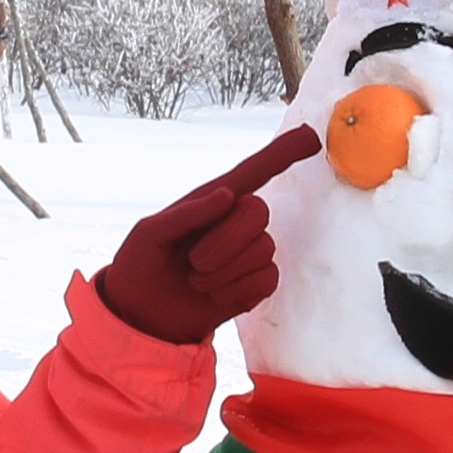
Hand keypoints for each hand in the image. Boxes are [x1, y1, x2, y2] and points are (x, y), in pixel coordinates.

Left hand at [94, 125, 320, 342]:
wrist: (142, 315)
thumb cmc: (141, 266)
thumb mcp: (149, 234)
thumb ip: (187, 213)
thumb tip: (228, 196)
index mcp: (210, 201)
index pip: (254, 171)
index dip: (283, 152)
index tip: (310, 137)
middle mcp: (234, 223)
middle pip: (259, 210)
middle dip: (225, 240)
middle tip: (194, 262)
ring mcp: (248, 253)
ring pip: (264, 247)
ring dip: (224, 271)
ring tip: (196, 281)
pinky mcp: (255, 284)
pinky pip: (267, 279)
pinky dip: (236, 290)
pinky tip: (214, 295)